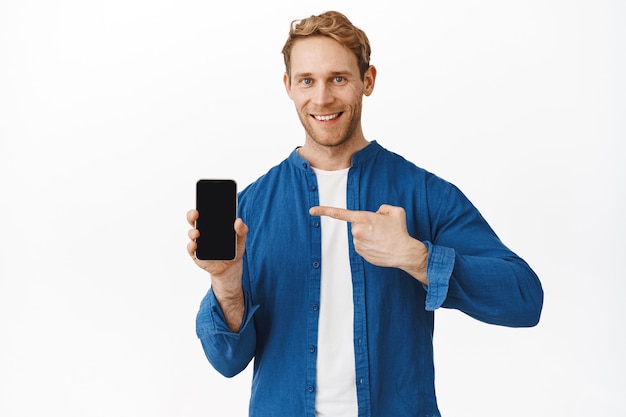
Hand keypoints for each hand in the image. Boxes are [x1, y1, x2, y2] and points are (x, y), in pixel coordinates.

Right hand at [186, 209, 247, 277]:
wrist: (230, 267)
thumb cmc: (234, 249)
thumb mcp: (241, 239)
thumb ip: (242, 229)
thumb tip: (239, 220)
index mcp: (211, 224)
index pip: (204, 211)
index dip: (202, 204)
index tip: (203, 199)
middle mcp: (202, 231)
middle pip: (193, 219)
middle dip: (192, 215)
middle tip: (196, 213)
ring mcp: (198, 242)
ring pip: (191, 233)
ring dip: (192, 232)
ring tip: (197, 232)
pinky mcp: (196, 254)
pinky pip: (191, 248)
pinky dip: (192, 246)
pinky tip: (195, 244)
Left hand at [309, 204, 428, 284]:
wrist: (404, 252)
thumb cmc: (400, 231)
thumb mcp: (395, 211)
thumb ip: (383, 208)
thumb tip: (376, 214)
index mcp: (363, 218)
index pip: (340, 213)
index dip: (324, 210)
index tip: (312, 210)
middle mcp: (357, 231)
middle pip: (357, 224)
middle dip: (366, 225)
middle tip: (381, 229)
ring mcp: (358, 244)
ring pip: (359, 235)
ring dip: (369, 235)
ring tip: (383, 238)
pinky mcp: (360, 253)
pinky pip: (362, 245)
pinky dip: (369, 245)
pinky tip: (380, 246)